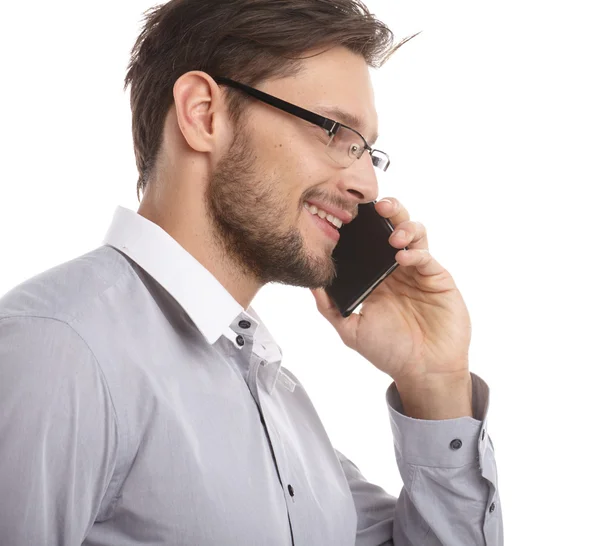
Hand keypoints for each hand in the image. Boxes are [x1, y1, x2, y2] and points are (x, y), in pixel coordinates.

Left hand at [310, 197, 471, 384]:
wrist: (423, 371)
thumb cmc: (389, 351)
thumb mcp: (350, 330)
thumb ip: (330, 307)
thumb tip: (310, 283)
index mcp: (375, 276)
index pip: (368, 242)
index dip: (362, 226)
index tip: (350, 213)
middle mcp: (396, 269)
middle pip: (392, 228)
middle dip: (388, 211)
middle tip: (377, 206)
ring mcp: (417, 272)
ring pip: (414, 234)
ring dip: (404, 226)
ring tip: (393, 237)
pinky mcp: (437, 279)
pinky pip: (427, 257)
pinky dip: (415, 252)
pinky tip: (402, 258)